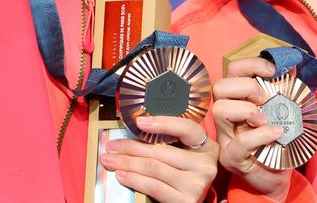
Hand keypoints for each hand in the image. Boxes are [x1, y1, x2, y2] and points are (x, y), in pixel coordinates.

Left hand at [100, 115, 218, 202]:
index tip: (140, 122)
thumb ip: (168, 142)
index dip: (164, 123)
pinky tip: (122, 175)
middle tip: (111, 146)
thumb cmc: (182, 173)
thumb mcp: (182, 154)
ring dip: (127, 163)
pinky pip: (154, 187)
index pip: (187, 128)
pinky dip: (134, 180)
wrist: (188, 201)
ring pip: (154, 168)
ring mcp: (197, 184)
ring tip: (110, 160)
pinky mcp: (187, 201)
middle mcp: (206, 165)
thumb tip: (134, 130)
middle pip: (162, 151)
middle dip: (131, 148)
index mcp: (207, 146)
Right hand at [212, 58, 291, 199]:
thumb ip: (284, 89)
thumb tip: (290, 65)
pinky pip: (241, 142)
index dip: (251, 64)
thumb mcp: (283, 110)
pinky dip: (262, 134)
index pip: (232, 71)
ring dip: (248, 109)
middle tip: (266, 99)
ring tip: (266, 119)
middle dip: (247, 86)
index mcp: (237, 99)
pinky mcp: (231, 157)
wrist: (277, 176)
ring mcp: (225, 137)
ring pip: (220, 109)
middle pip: (219, 86)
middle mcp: (226, 115)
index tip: (272, 71)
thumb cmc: (278, 141)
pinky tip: (276, 133)